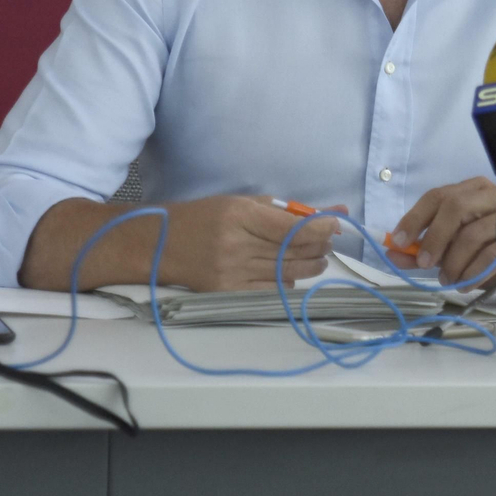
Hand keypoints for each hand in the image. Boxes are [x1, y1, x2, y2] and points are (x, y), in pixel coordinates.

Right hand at [159, 196, 343, 291]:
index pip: (293, 227)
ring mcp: (231, 272)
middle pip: (293, 251)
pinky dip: (287, 283)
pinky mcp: (227, 292)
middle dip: (319, 247)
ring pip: (286, 273)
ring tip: (317, 258)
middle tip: (327, 242)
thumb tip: (331, 212)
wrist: (160, 244)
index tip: (335, 225)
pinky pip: (270, 291)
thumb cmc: (204, 217)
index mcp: (240, 216)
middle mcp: (236, 245)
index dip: (321, 228)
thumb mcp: (242, 203)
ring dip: (310, 266)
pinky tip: (291, 275)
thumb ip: (285, 209)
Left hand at [388, 177, 495, 303]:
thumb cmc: (488, 252)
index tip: (400, 242)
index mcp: (472, 190)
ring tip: (449, 280)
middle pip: (456, 207)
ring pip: (472, 235)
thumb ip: (423, 249)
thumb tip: (392, 252)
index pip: (438, 195)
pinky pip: (490, 257)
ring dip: (454, 263)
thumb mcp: (452, 248)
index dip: (415, 218)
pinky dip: (472, 274)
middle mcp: (493, 195)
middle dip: (435, 238)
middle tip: (425, 264)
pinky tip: (466, 284)